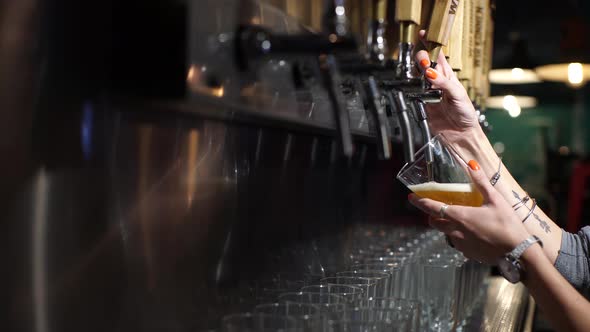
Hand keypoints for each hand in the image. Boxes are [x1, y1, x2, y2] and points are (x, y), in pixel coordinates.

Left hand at [408, 160, 530, 263]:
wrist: (519, 254)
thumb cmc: (508, 225)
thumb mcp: (495, 200)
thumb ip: (481, 182)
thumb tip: (471, 164)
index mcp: (459, 216)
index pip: (432, 207)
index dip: (420, 201)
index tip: (411, 197)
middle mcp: (455, 231)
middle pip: (434, 222)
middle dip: (432, 215)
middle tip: (438, 207)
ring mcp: (460, 244)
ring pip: (446, 233)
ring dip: (447, 226)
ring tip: (461, 220)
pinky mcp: (468, 254)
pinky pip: (458, 243)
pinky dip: (460, 236)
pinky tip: (474, 233)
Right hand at [414, 30, 480, 143]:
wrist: (460, 134)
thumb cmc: (466, 113)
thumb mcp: (458, 95)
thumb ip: (444, 84)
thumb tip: (430, 72)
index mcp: (448, 76)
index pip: (437, 55)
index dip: (430, 44)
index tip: (423, 35)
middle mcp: (436, 82)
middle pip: (423, 63)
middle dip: (420, 58)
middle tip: (422, 63)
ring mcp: (427, 92)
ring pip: (416, 76)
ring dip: (414, 72)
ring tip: (417, 72)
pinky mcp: (421, 104)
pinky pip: (412, 93)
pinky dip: (409, 88)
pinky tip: (411, 86)